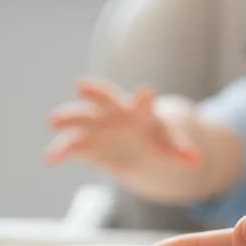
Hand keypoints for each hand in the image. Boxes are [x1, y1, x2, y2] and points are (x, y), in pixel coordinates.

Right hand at [44, 78, 200, 169]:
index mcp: (141, 111)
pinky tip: (50, 159)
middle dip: (94, 92)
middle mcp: (115, 113)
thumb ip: (181, 151)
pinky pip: (72, 146)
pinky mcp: (87, 144)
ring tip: (54, 121)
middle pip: (104, 99)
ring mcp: (98, 127)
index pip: (142, 102)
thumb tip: (196, 160)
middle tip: (82, 85)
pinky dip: (61, 151)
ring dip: (68, 118)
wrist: (143, 146)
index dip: (144, 99)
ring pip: (81, 118)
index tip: (146, 93)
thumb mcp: (172, 145)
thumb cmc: (159, 139)